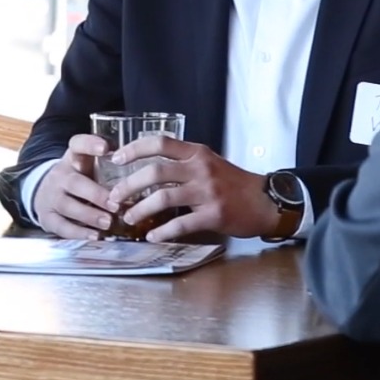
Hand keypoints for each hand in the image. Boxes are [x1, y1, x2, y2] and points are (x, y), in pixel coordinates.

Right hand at [32, 134, 116, 238]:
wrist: (45, 194)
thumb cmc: (78, 179)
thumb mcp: (88, 165)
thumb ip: (109, 163)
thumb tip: (141, 166)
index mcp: (73, 158)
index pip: (78, 145)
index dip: (90, 144)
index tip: (106, 149)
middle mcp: (60, 175)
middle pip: (74, 182)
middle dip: (96, 194)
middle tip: (115, 205)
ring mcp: (51, 196)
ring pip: (67, 205)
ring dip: (89, 216)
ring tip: (108, 222)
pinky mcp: (47, 217)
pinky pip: (61, 226)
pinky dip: (78, 233)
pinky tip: (95, 236)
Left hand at [106, 135, 277, 241]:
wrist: (266, 201)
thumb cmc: (234, 183)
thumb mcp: (209, 163)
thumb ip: (183, 163)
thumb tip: (147, 169)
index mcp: (197, 153)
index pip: (160, 143)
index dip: (134, 149)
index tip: (116, 158)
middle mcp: (200, 169)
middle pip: (155, 171)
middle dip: (128, 185)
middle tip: (114, 197)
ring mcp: (207, 192)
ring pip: (164, 197)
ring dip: (141, 209)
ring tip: (129, 218)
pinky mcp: (214, 215)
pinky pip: (181, 223)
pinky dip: (163, 231)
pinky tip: (152, 236)